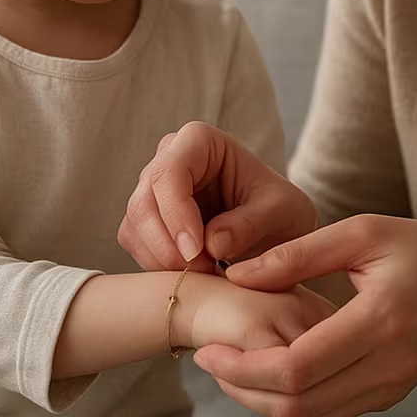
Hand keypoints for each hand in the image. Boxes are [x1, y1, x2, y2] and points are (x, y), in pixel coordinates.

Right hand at [119, 121, 317, 273]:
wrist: (276, 229)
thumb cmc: (280, 210)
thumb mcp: (281, 212)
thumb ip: (251, 223)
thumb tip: (212, 242)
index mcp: (200, 141)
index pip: (169, 172)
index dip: (176, 213)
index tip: (197, 251)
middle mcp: (168, 159)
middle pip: (143, 203)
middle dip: (168, 246)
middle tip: (204, 271)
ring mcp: (153, 191)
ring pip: (134, 228)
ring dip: (164, 261)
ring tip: (207, 274)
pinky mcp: (147, 222)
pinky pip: (137, 246)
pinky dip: (159, 267)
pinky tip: (193, 275)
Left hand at [195, 215, 416, 416]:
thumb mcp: (366, 232)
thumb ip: (299, 253)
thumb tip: (237, 274)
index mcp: (380, 320)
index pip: (299, 367)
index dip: (244, 367)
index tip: (209, 347)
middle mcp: (386, 366)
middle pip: (297, 405)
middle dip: (242, 390)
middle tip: (207, 360)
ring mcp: (388, 390)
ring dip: (260, 401)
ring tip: (228, 365)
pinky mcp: (386, 398)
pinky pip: (327, 413)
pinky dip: (287, 400)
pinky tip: (265, 369)